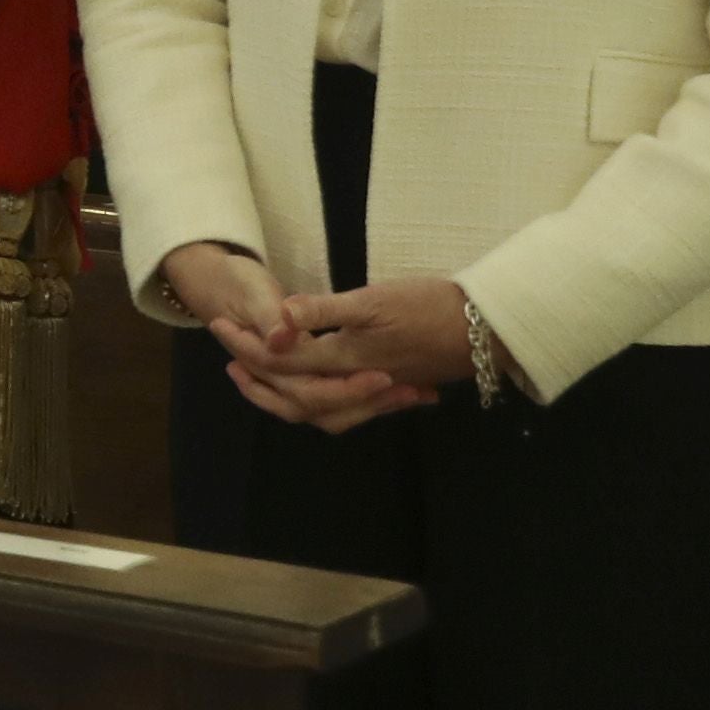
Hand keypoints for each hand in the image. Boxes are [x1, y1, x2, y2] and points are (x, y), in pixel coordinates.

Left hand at [205, 265, 468, 432]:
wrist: (489, 327)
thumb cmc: (432, 306)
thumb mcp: (373, 300)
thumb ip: (324, 312)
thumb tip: (277, 317)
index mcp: (347, 361)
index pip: (283, 363)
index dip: (247, 346)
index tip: (220, 325)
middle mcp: (359, 383)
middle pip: (297, 399)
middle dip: (260, 382)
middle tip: (230, 361)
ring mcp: (380, 388)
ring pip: (325, 409)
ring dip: (290, 396)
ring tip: (264, 377)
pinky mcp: (397, 387)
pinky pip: (353, 405)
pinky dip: (328, 398)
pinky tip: (319, 384)